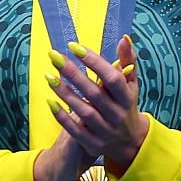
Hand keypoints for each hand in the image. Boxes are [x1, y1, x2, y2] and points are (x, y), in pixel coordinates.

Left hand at [44, 36, 146, 175]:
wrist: (129, 142)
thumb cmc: (126, 105)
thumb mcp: (131, 85)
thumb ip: (127, 61)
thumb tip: (124, 38)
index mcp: (127, 97)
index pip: (112, 77)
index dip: (94, 61)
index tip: (74, 46)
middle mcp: (117, 114)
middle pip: (94, 92)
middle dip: (73, 72)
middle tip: (54, 56)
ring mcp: (105, 130)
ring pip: (83, 110)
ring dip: (65, 93)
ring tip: (49, 76)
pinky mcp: (92, 143)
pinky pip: (75, 129)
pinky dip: (62, 116)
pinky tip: (49, 101)